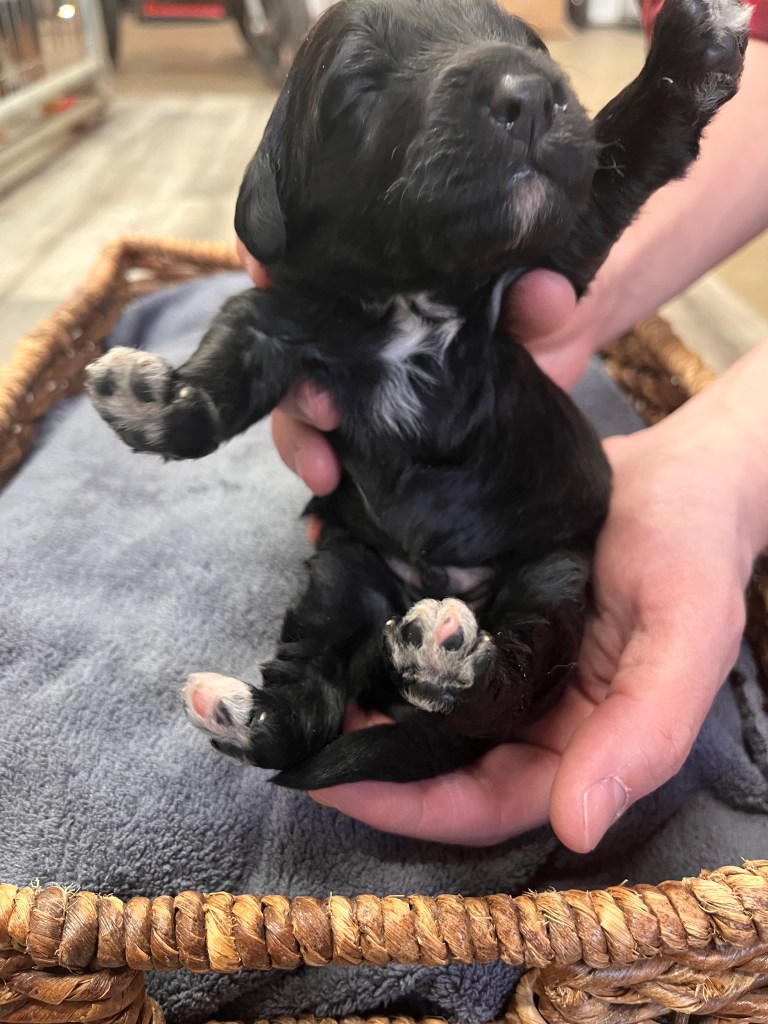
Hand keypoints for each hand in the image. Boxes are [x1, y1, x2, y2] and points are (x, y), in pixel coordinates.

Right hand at [237, 241, 584, 490]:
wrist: (559, 358)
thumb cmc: (533, 303)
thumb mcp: (536, 296)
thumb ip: (537, 296)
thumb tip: (546, 296)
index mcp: (377, 279)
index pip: (304, 258)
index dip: (270, 260)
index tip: (263, 271)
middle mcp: (355, 331)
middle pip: (290, 350)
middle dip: (291, 381)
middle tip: (321, 410)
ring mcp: (363, 386)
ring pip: (302, 411)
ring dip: (301, 443)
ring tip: (325, 475)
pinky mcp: (379, 436)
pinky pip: (335, 463)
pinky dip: (326, 494)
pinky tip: (326, 525)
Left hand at [313, 418, 751, 849]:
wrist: (679, 468)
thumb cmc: (694, 549)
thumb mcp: (687, 634)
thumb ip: (647, 731)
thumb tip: (579, 826)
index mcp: (578, 742)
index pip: (484, 802)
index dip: (406, 805)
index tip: (328, 780)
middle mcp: (529, 712)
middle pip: (434, 760)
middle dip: (362, 752)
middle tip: (293, 723)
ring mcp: (499, 661)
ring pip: (416, 703)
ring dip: (358, 696)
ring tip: (300, 675)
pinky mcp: (480, 612)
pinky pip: (419, 637)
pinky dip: (376, 634)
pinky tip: (335, 613)